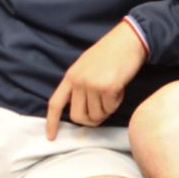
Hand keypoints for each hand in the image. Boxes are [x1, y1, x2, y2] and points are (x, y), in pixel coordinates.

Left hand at [46, 22, 147, 137]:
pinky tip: (119, 88)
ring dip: (107, 109)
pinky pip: (111, 108)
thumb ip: (79, 86)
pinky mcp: (107, 87)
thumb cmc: (110, 54)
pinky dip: (117, 102)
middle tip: (103, 111)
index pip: (55, 103)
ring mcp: (92, 84)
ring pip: (96, 115)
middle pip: (78, 116)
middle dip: (91, 120)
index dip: (51, 122)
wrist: (128, 40)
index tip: (51, 137)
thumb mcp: (86, 67)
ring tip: (113, 92)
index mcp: (70, 76)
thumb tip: (80, 111)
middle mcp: (78, 81)